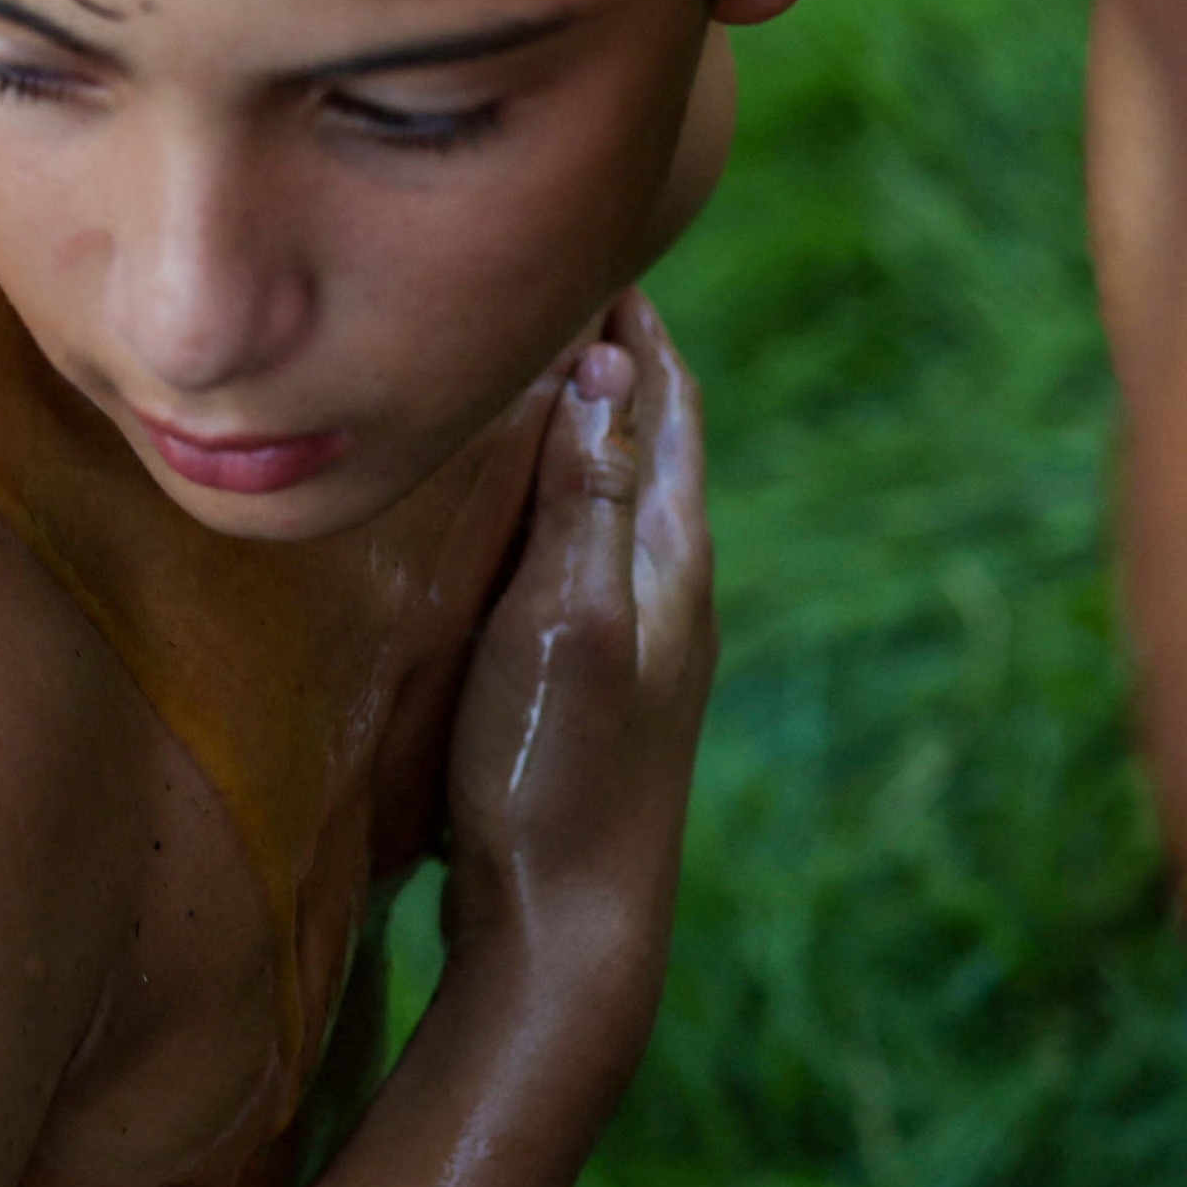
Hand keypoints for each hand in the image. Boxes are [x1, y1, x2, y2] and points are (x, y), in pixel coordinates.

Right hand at [439, 295, 713, 1007]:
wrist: (567, 941)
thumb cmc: (554, 777)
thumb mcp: (566, 619)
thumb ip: (590, 496)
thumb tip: (608, 365)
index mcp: (671, 565)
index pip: (664, 406)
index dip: (631, 325)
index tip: (587, 245)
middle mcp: (669, 599)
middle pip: (651, 447)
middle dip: (612, 363)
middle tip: (554, 282)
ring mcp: (638, 652)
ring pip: (621, 505)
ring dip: (586, 434)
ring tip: (531, 373)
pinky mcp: (595, 696)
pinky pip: (587, 561)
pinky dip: (560, 505)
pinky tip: (515, 521)